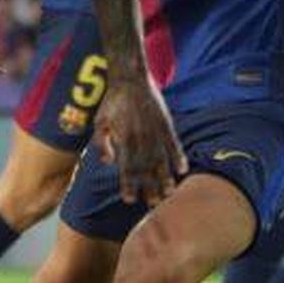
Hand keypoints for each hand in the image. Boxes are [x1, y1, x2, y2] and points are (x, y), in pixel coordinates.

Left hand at [94, 72, 185, 204]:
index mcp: (124, 140)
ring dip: (165, 178)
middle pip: (146, 170)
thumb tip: (107, 163)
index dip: (128, 185)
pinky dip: (179, 157)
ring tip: (169, 194)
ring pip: (162, 161)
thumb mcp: (100, 122)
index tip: (129, 200)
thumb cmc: (112, 101)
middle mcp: (141, 139)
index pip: (126, 169)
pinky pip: (174, 144)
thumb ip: (102, 143)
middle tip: (153, 204)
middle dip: (149, 188)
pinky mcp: (166, 124)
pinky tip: (183, 170)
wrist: (130, 78)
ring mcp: (155, 132)